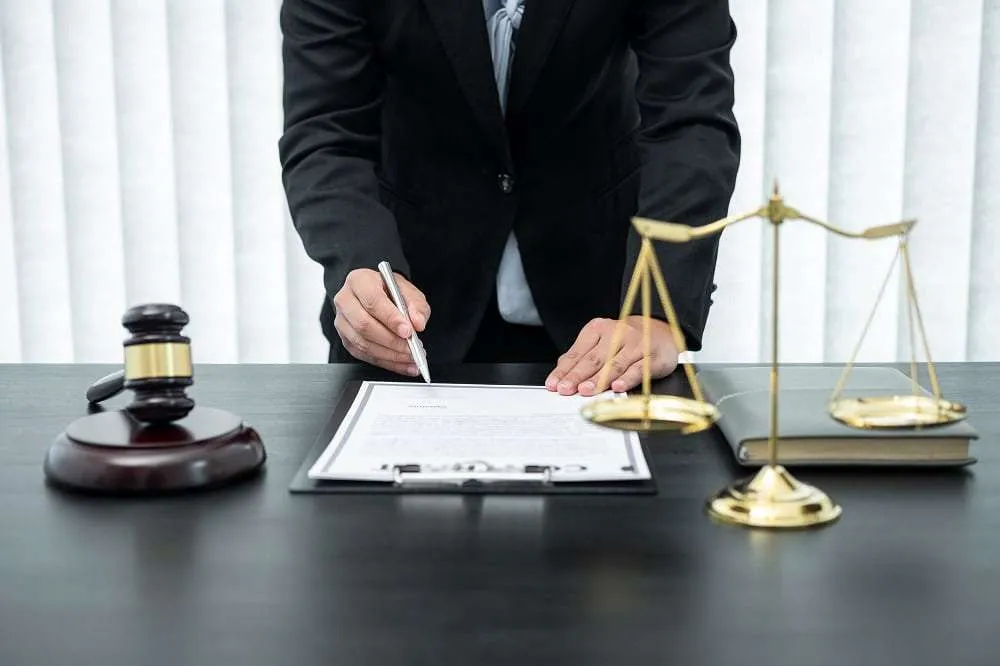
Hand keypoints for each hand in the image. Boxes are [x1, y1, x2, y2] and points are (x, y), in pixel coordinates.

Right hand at [333, 268, 430, 375]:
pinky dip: (386, 362)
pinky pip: (364, 355)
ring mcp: (342, 321)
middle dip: (391, 340)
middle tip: (412, 347)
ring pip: (362, 343)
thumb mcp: (408, 290)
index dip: (391, 319)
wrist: (376, 294)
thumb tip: (418, 323)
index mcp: (359, 281)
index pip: (373, 301)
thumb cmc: (389, 291)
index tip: (408, 331)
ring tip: (411, 357)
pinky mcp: (345, 339)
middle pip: (364, 325)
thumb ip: (416, 305)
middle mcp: (345, 300)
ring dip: (390, 354)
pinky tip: (403, 363)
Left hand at [545, 316, 678, 395]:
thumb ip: (581, 356)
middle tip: (565, 389)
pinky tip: (616, 387)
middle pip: (594, 359)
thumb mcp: (600, 342)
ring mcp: (636, 344)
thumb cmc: (625, 340)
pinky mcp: (653, 356)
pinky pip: (639, 369)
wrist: (661, 331)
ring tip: (585, 390)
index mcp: (599, 328)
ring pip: (615, 364)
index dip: (564, 370)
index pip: (578, 353)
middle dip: (577, 376)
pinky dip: (627, 379)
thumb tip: (561, 373)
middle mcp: (618, 333)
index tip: (553, 384)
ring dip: (599, 379)